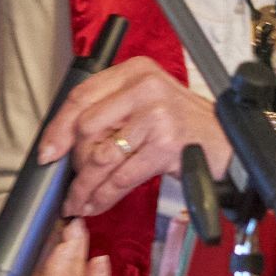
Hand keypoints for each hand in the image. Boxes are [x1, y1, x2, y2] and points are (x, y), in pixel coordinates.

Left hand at [46, 56, 224, 221]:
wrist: (228, 143)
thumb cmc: (183, 126)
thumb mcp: (148, 102)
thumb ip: (112, 110)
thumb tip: (63, 141)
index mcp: (135, 70)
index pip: (82, 95)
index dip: (58, 127)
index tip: (47, 152)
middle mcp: (144, 87)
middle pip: (86, 127)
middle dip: (75, 162)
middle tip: (74, 182)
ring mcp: (156, 115)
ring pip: (102, 156)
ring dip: (86, 186)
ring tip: (79, 201)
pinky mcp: (164, 145)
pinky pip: (122, 176)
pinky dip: (104, 196)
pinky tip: (97, 204)